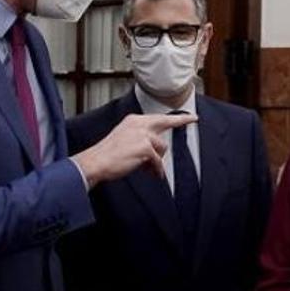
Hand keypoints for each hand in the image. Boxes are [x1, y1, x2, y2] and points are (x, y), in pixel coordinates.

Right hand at [72, 113, 196, 186]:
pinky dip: (155, 170)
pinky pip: (158, 161)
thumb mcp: (124, 140)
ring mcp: (142, 134)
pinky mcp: (145, 147)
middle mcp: (138, 124)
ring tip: (146, 168)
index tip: (189, 116)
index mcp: (133, 121)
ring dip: (156, 160)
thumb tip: (157, 151)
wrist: (95, 163)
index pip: (157, 117)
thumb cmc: (107, 156)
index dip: (175, 118)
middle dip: (180, 121)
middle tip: (194, 119)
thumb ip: (141, 140)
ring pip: (162, 148)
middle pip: (165, 123)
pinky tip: (150, 174)